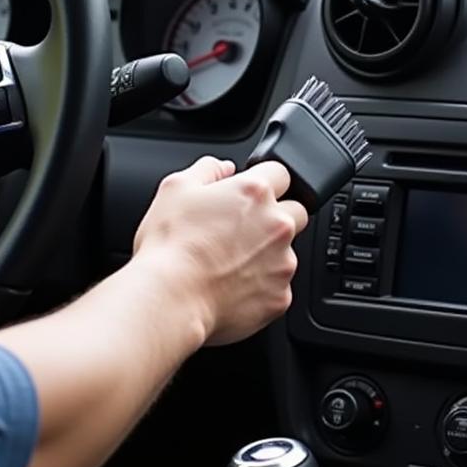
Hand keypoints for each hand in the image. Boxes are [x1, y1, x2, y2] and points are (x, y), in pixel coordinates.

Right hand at [132, 157, 308, 346]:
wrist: (171, 299)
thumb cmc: (171, 246)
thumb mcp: (176, 188)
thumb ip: (207, 169)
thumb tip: (224, 168)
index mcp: (255, 192)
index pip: (282, 172)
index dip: (264, 181)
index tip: (251, 194)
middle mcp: (277, 224)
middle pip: (296, 211)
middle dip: (276, 216)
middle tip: (244, 228)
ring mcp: (283, 262)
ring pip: (287, 251)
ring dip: (268, 253)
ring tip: (231, 262)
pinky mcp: (280, 297)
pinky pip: (278, 286)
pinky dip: (261, 286)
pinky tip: (232, 285)